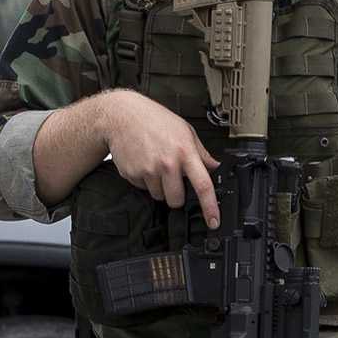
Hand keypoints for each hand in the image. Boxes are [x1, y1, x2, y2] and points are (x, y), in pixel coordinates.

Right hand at [95, 91, 220, 224]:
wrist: (122, 116)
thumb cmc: (155, 120)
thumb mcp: (185, 131)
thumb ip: (201, 152)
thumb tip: (215, 168)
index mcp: (185, 152)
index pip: (203, 185)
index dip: (210, 207)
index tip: (214, 221)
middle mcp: (167, 163)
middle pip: (177, 200)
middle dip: (177, 196)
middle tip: (173, 179)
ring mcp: (148, 170)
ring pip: (159, 196)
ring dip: (160, 187)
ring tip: (156, 165)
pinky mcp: (133, 175)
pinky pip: (143, 189)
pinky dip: (145, 181)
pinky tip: (144, 163)